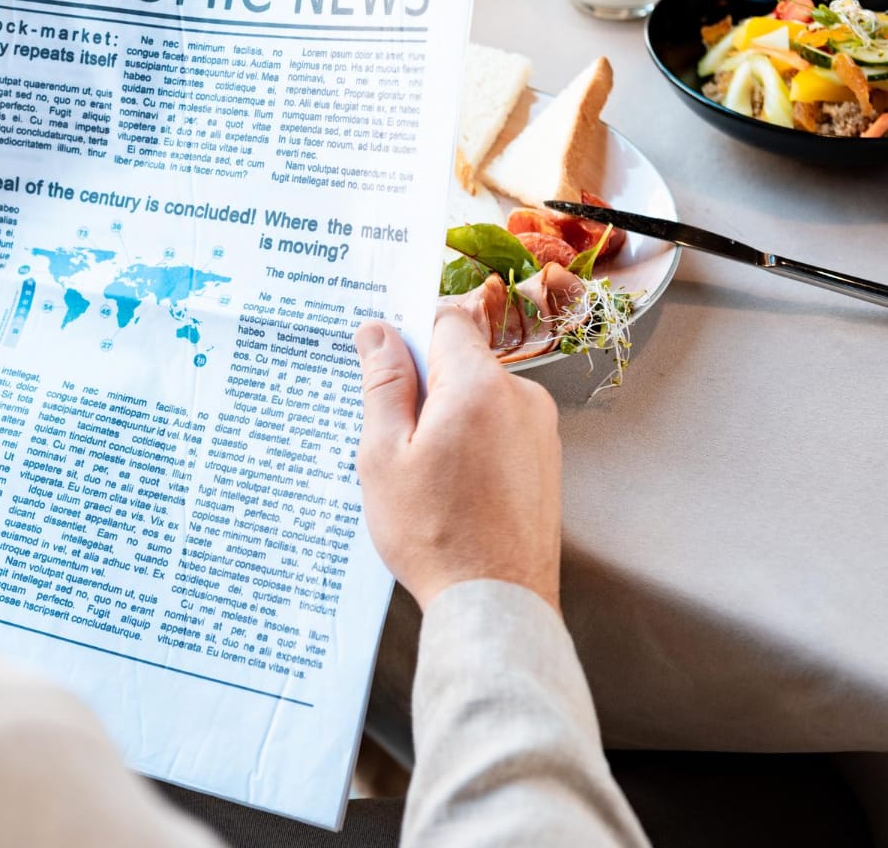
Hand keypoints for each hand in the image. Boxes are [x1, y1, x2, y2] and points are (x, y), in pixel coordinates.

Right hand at [354, 311, 562, 612]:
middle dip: (423, 384)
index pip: (445, 320)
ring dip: (447, 417)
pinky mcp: (546, 460)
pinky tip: (449, 487)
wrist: (495, 602)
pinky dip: (471, 443)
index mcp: (479, 386)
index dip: (408, 332)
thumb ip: (384, 384)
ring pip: (479, 397)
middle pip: (462, 360)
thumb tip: (378, 332)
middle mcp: (522, 397)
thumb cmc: (435, 535)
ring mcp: (541, 430)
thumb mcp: (384, 455)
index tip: (381, 359)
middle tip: (391, 433)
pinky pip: (499, 428)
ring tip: (421, 472)